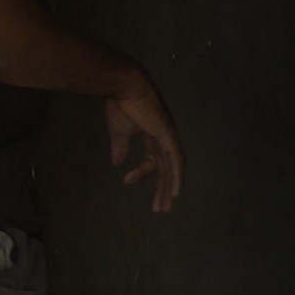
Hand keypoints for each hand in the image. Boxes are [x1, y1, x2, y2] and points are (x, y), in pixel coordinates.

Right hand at [104, 75, 185, 211]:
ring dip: (169, 188)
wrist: (123, 86)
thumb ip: (120, 147)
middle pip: (166, 168)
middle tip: (160, 208)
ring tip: (164, 206)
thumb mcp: (118, 132)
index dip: (141, 173)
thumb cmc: (120, 105)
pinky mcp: (168, 135)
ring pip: (172, 168)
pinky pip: (176, 160)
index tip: (126, 180)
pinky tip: (176, 192)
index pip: (152, 159)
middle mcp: (164, 137)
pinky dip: (177, 177)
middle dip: (163, 188)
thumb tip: (117, 163)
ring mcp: (168, 136)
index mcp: (152, 135)